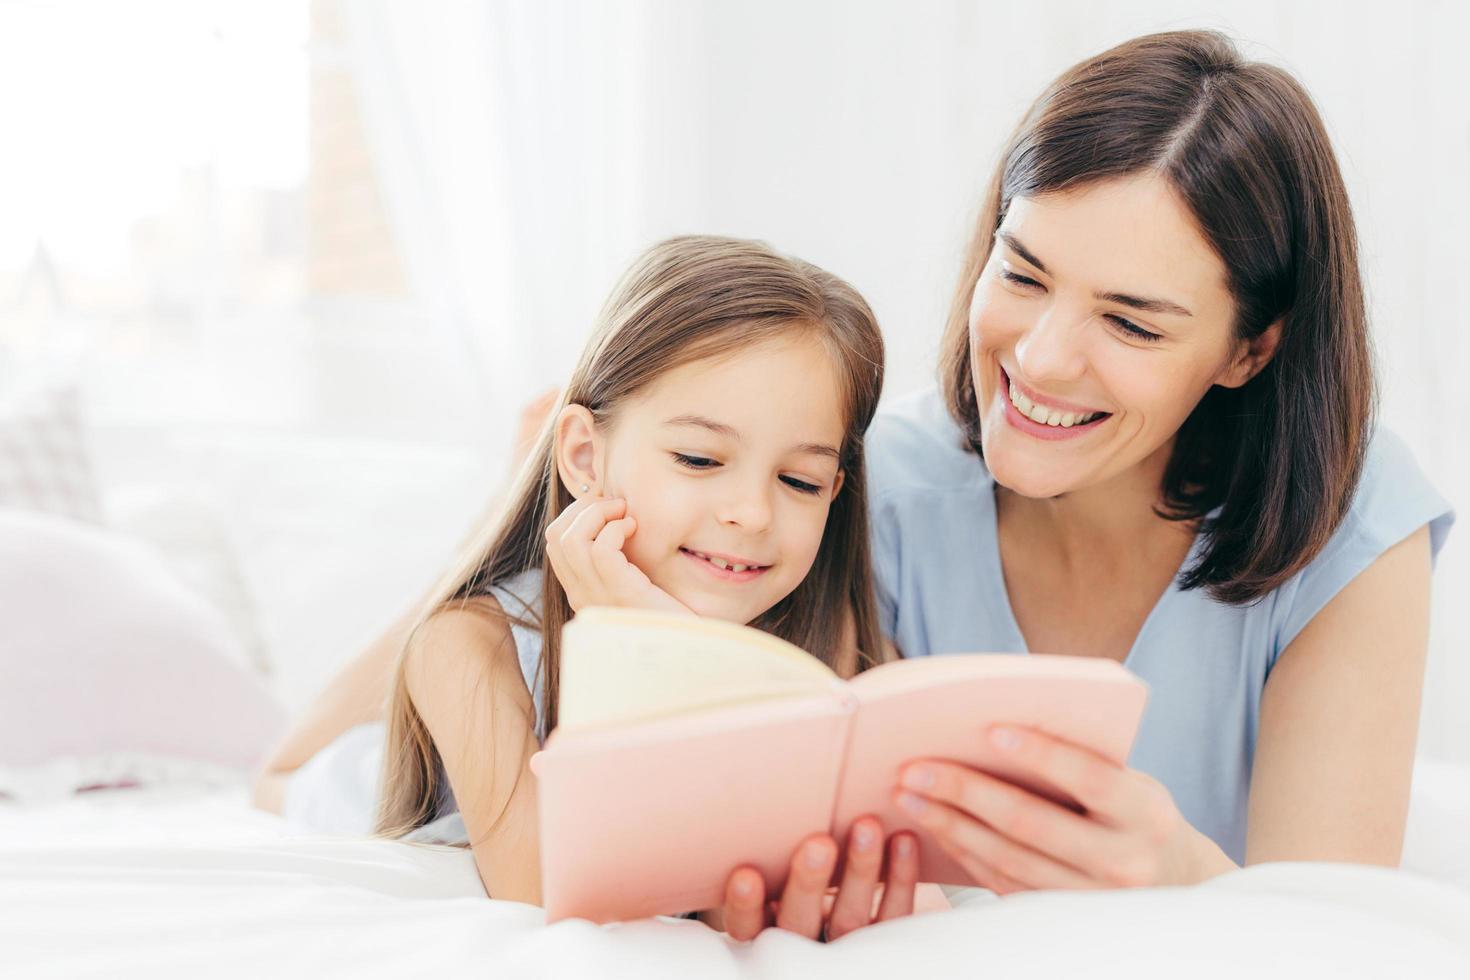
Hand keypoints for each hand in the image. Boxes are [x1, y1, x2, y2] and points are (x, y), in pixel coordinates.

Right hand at [543, 495, 692, 615]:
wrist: (687, 651)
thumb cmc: (668, 617)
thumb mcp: (636, 586)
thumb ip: (619, 562)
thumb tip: (616, 519)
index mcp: (580, 593)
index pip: (555, 544)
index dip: (576, 515)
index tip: (607, 508)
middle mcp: (582, 596)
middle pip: (555, 536)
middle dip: (583, 507)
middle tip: (616, 505)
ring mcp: (598, 597)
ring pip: (572, 539)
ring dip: (598, 512)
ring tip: (624, 512)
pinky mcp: (622, 594)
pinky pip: (601, 550)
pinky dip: (616, 528)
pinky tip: (635, 528)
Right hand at [714, 816, 919, 941]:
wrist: (864, 901)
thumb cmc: (805, 861)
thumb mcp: (780, 859)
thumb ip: (773, 840)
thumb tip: (765, 776)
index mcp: (767, 923)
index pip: (747, 924)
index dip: (744, 904)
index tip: (745, 874)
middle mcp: (803, 939)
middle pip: (799, 922)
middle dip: (809, 882)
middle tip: (820, 843)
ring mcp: (847, 944)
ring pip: (850, 918)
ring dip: (860, 869)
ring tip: (867, 826)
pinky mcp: (887, 937)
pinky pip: (894, 915)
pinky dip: (900, 878)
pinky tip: (903, 840)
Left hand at [893, 726, 1236, 893]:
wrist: (1173, 882)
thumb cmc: (1134, 810)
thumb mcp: (1129, 779)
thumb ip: (1081, 757)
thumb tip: (993, 726)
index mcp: (1147, 813)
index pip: (1089, 777)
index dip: (1040, 753)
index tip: (988, 728)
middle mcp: (1124, 862)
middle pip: (1031, 823)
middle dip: (966, 792)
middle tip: (914, 767)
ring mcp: (1093, 899)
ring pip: (1007, 858)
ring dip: (950, 825)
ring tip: (909, 796)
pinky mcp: (1063, 919)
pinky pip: (1003, 884)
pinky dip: (964, 853)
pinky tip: (934, 827)